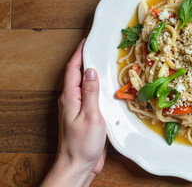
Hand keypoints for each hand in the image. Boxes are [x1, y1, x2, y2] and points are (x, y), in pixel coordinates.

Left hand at [42, 39, 106, 186]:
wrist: (78, 166)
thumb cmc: (82, 144)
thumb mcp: (90, 116)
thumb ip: (91, 92)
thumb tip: (91, 71)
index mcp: (70, 97)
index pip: (73, 69)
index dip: (79, 53)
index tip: (87, 40)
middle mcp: (71, 100)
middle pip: (78, 74)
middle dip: (86, 59)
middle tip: (98, 48)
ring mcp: (78, 108)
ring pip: (85, 85)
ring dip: (93, 73)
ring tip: (104, 63)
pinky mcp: (85, 116)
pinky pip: (91, 96)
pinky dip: (98, 87)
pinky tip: (107, 87)